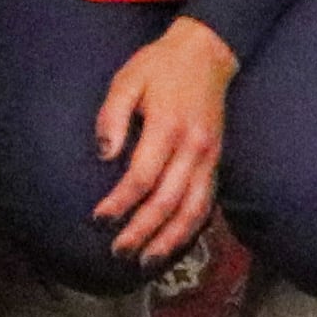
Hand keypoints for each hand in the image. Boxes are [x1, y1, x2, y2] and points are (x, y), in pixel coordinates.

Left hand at [90, 19, 235, 264]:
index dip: (121, 202)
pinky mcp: (218, 164)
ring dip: (170, 240)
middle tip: (118, 251)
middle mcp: (194, 149)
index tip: (99, 218)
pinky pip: (207, 204)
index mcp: (168, 127)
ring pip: (194, 211)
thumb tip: (104, 156)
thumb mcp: (127, 80)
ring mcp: (210, 159)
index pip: (143, 177)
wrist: (207, 54)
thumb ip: (113, 117)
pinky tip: (174, 243)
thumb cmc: (158, 66)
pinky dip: (192, 228)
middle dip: (142, 231)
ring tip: (146, 261)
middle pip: (169, 202)